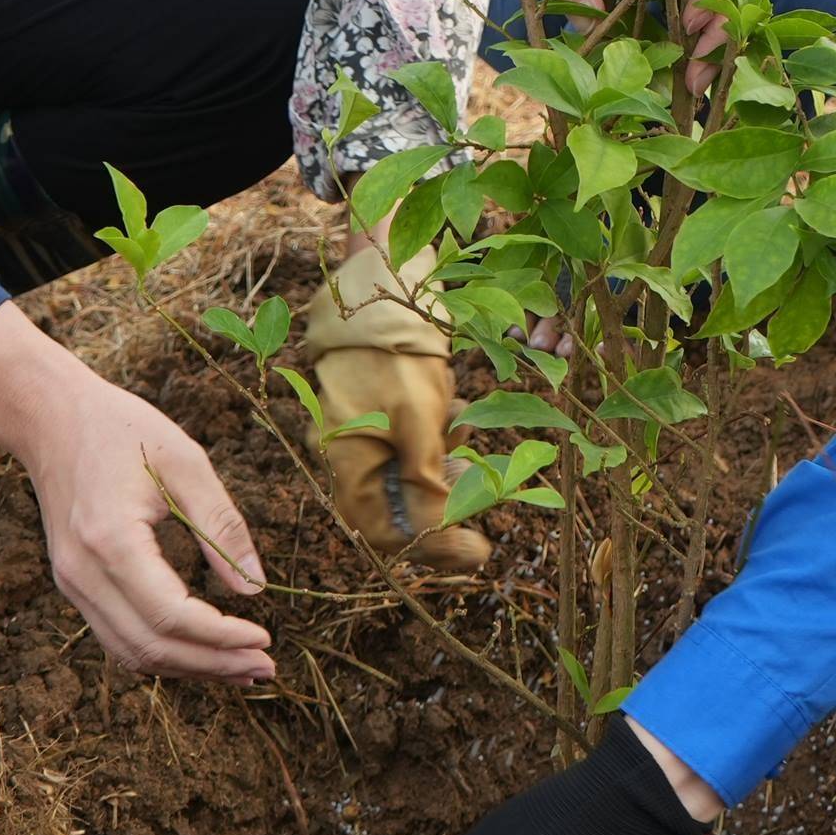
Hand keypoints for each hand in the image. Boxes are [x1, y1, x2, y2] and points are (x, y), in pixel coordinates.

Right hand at [0, 305, 273, 683]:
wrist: (53, 419)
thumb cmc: (123, 431)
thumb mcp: (185, 462)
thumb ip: (221, 526)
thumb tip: (255, 588)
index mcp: (111, 541)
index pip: (170, 615)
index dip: (220, 637)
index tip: (264, 637)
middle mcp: (83, 574)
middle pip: (151, 647)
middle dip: (212, 663)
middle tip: (264, 666)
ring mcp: (71, 585)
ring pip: (132, 653)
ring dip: (189, 668)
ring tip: (242, 668)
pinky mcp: (74, 585)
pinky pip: (119, 637)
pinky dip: (162, 653)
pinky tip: (201, 651)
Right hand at [304, 246, 489, 573]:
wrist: (379, 287)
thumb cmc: (396, 356)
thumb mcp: (421, 422)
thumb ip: (428, 481)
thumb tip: (447, 531)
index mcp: (346, 465)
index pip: (384, 534)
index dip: (434, 546)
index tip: (481, 547)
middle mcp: (346, 455)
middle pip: (397, 508)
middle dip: (447, 503)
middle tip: (489, 494)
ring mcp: (359, 432)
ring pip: (407, 473)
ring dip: (446, 464)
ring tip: (472, 435)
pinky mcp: (375, 412)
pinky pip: (408, 442)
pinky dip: (438, 437)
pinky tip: (460, 411)